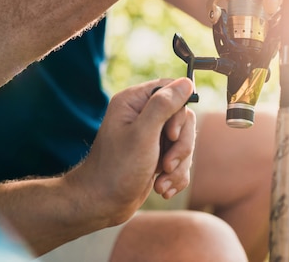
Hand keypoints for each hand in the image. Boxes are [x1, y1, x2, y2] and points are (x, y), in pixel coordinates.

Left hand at [73, 78, 195, 224]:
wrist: (102, 205)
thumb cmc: (116, 169)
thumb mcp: (143, 134)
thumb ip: (164, 106)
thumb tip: (186, 82)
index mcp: (134, 101)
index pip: (172, 90)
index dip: (179, 113)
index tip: (171, 135)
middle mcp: (143, 115)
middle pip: (184, 119)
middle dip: (180, 147)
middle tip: (166, 164)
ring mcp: (151, 136)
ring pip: (185, 142)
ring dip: (178, 166)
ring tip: (161, 183)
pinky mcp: (157, 155)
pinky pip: (181, 160)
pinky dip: (176, 176)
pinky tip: (162, 188)